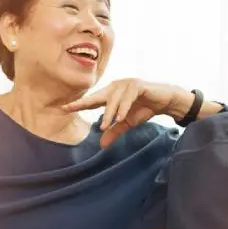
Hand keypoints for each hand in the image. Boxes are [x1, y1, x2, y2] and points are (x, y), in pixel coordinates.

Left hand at [63, 79, 192, 147]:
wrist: (164, 101)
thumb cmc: (144, 108)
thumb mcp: (126, 122)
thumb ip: (114, 130)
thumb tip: (102, 145)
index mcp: (110, 94)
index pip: (92, 100)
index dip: (79, 104)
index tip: (63, 108)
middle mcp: (115, 86)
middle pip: (97, 97)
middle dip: (84, 103)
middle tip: (70, 108)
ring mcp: (126, 83)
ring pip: (113, 100)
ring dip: (109, 113)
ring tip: (105, 126)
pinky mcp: (137, 84)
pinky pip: (128, 97)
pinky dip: (124, 108)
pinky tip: (121, 118)